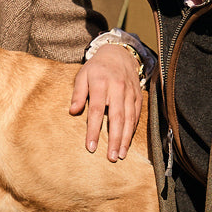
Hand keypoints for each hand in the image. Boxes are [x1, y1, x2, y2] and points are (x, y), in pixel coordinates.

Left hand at [69, 46, 142, 160]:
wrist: (119, 54)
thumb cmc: (97, 68)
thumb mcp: (82, 75)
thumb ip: (78, 93)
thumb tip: (73, 111)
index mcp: (101, 84)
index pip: (96, 111)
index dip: (93, 130)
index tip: (91, 147)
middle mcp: (117, 89)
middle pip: (116, 118)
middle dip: (115, 139)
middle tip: (112, 157)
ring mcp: (130, 93)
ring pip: (129, 119)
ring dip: (125, 138)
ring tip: (121, 154)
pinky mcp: (138, 96)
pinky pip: (136, 115)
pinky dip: (132, 129)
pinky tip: (128, 142)